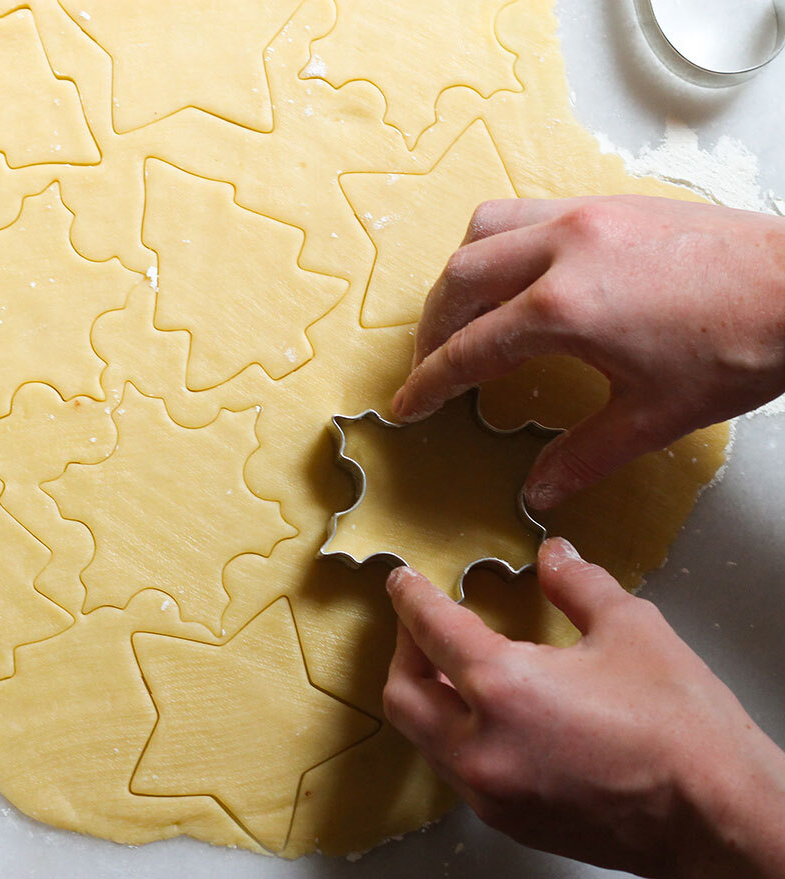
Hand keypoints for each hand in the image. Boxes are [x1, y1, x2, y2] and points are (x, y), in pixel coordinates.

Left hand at [384, 538, 784, 877]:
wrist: (720, 819)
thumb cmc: (683, 732)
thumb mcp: (631, 630)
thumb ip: (577, 586)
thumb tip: (555, 557)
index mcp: (503, 689)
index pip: (432, 631)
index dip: (412, 598)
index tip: (402, 582)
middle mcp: (482, 747)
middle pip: (404, 694)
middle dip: (405, 652)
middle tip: (423, 625)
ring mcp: (491, 793)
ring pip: (424, 738)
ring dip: (429, 697)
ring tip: (455, 668)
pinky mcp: (509, 821)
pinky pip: (456, 770)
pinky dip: (456, 735)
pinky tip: (487, 715)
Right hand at [390, 196, 784, 509]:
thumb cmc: (742, 346)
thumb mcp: (655, 416)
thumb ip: (583, 454)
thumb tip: (540, 490)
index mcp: (563, 305)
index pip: (470, 348)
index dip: (431, 383)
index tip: (409, 405)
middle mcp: (563, 247)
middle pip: (459, 281)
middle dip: (432, 329)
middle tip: (430, 368)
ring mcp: (585, 216)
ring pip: (484, 230)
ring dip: (460, 275)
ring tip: (460, 315)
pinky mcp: (610, 202)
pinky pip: (526, 211)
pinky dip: (499, 244)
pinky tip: (515, 276)